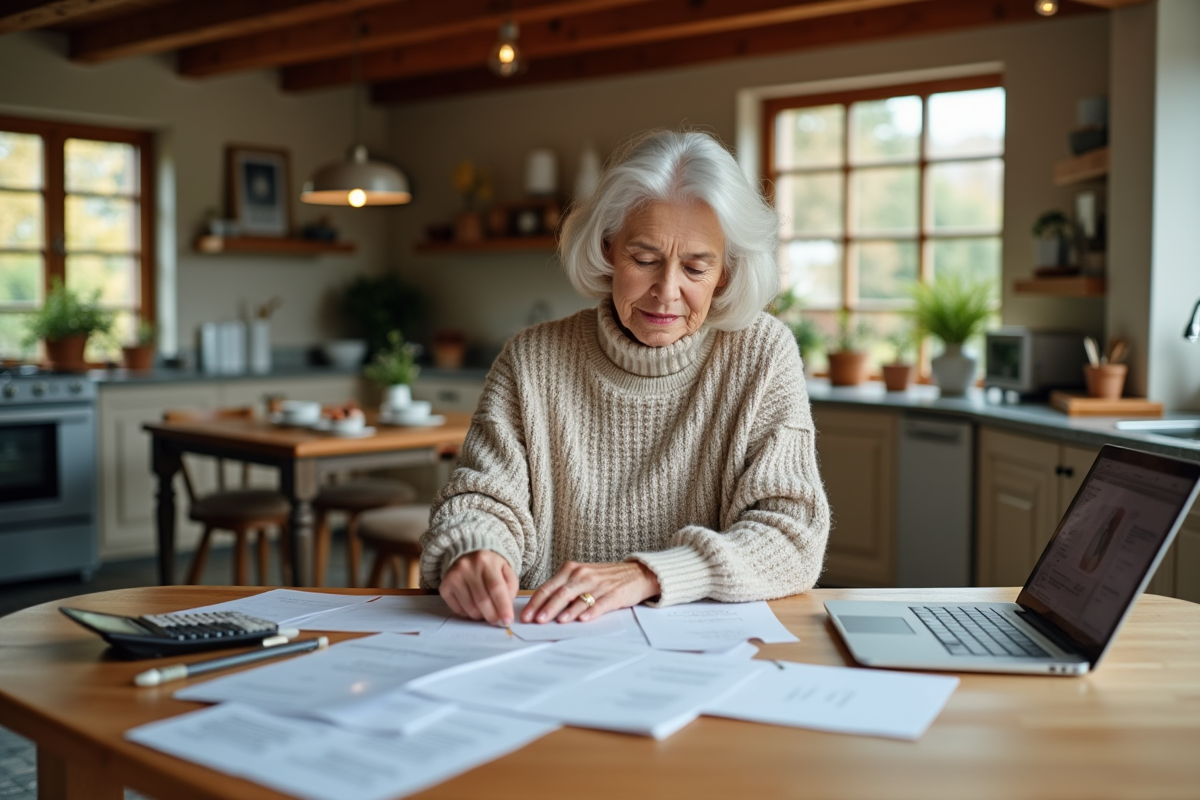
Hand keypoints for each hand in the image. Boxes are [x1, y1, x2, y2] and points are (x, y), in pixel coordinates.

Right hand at [439, 550, 517, 625]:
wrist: (466, 554)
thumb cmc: (490, 566)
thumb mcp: (505, 570)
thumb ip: (510, 588)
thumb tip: (505, 611)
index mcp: (487, 561)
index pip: (496, 588)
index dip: (503, 607)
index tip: (507, 621)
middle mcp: (468, 567)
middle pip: (482, 600)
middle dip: (492, 616)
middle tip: (497, 621)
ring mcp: (454, 577)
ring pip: (470, 608)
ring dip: (480, 616)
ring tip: (486, 612)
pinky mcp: (444, 586)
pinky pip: (457, 609)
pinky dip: (468, 614)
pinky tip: (473, 607)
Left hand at [522, 561, 660, 623]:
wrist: (637, 573)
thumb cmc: (605, 578)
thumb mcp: (582, 576)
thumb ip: (564, 588)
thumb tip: (542, 607)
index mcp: (571, 569)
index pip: (548, 587)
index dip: (536, 602)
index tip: (526, 615)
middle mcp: (583, 574)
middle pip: (561, 593)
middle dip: (547, 608)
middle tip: (537, 620)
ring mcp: (598, 584)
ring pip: (578, 598)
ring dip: (566, 611)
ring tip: (557, 621)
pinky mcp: (614, 594)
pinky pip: (600, 604)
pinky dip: (591, 612)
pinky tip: (583, 619)